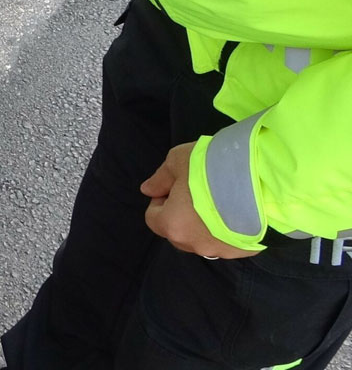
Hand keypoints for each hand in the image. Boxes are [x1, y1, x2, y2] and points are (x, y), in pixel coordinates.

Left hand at [140, 142, 259, 259]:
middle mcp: (195, 244)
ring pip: (205, 238)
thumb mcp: (177, 161)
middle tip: (198, 191)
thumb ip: (160, 179)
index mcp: (172, 225)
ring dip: (207, 223)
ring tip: (222, 199)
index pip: (153, 218)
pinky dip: (230, 229)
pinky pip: (230, 241)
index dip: (161, 201)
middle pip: (179, 231)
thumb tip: (148, 190)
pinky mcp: (247, 250)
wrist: (263, 181)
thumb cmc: (212, 169)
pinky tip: (240, 209)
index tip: (176, 186)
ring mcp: (223, 251)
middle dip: (182, 214)